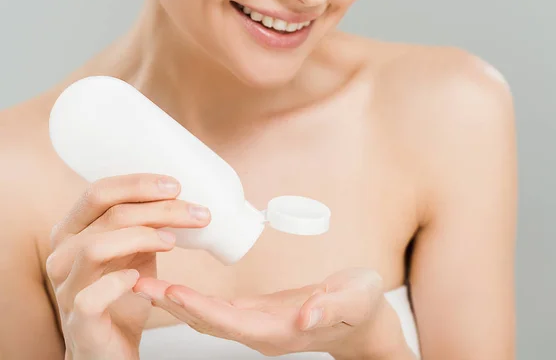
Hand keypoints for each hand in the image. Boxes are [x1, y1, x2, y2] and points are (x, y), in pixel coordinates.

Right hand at [46, 174, 209, 359]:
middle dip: (158, 209)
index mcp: (73, 231)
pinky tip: (139, 278)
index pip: (99, 193)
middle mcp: (62, 254)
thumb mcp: (133, 251)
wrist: (109, 347)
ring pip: (95, 248)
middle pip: (108, 216)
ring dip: (142, 238)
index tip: (176, 186)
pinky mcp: (79, 320)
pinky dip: (118, 282)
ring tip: (174, 242)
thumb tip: (180, 196)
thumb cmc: (123, 293)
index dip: (138, 184)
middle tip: (196, 213)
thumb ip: (142, 224)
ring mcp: (66, 287)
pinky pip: (91, 296)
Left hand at [135, 268, 409, 358]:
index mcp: (281, 330)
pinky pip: (215, 308)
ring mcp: (255, 325)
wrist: (362, 319)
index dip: (202, 308)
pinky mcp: (254, 314)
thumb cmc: (361, 306)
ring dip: (173, 302)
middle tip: (134, 283)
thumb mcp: (355, 300)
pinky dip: (191, 299)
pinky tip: (173, 286)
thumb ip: (332, 308)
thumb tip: (306, 316)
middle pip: (208, 322)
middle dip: (172, 305)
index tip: (172, 291)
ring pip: (206, 316)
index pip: (233, 322)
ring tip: (141, 281)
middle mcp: (260, 333)